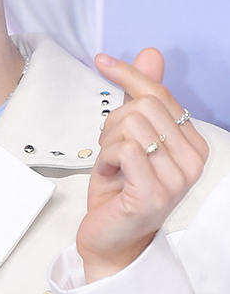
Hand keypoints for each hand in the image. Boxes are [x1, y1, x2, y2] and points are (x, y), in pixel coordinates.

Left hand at [76, 48, 208, 282]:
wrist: (111, 239)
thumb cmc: (120, 190)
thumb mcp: (129, 137)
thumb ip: (140, 98)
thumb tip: (151, 54)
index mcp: (192, 144)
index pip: (160, 94)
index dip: (128, 75)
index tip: (101, 60)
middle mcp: (192, 161)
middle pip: (143, 106)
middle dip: (113, 122)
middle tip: (110, 150)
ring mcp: (177, 179)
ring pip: (131, 124)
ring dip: (108, 143)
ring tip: (112, 166)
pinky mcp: (154, 193)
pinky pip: (125, 149)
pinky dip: (106, 158)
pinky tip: (110, 176)